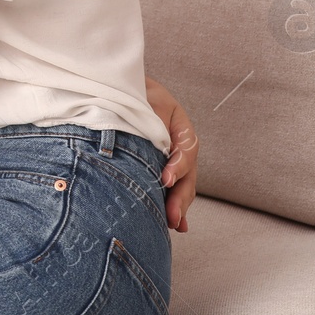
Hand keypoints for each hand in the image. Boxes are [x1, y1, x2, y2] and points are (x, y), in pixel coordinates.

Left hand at [146, 76, 198, 231]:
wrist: (127, 90)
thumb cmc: (140, 95)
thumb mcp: (151, 101)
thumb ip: (156, 120)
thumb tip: (157, 147)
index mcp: (181, 129)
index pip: (186, 149)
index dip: (177, 166)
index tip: (165, 180)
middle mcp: (181, 148)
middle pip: (187, 174)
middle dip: (180, 197)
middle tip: (173, 216)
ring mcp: (173, 160)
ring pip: (182, 186)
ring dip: (179, 206)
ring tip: (175, 223)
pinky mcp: (160, 169)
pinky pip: (170, 188)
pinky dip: (173, 206)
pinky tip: (177, 224)